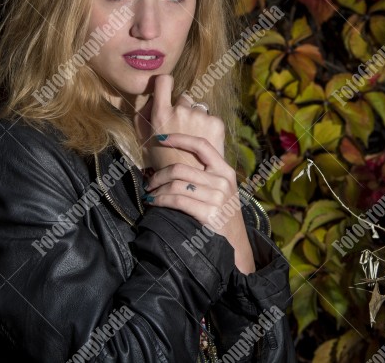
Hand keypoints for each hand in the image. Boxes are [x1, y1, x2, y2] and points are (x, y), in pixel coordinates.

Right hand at [135, 74, 224, 170]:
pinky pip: (210, 117)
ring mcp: (200, 116)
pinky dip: (208, 127)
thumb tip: (151, 96)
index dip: (164, 82)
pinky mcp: (216, 123)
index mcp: (160, 115)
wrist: (190, 182)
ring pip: (198, 108)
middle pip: (184, 98)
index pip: (163, 81)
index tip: (165, 87)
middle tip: (182, 130)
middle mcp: (180, 111)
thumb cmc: (163, 163)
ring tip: (194, 139)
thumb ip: (143, 116)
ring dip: (197, 118)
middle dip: (183, 109)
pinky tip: (204, 142)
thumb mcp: (144, 140)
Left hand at [144, 133, 254, 273]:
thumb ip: (206, 176)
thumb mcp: (222, 191)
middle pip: (180, 168)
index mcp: (225, 171)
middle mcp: (222, 181)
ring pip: (175, 184)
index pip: (202, 145)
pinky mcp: (209, 212)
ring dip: (157, 189)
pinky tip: (154, 203)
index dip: (179, 139)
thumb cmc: (223, 217)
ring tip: (150, 195)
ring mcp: (217, 197)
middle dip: (158, 175)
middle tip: (149, 182)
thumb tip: (173, 167)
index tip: (160, 138)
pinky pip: (176, 200)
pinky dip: (160, 200)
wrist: (235, 246)